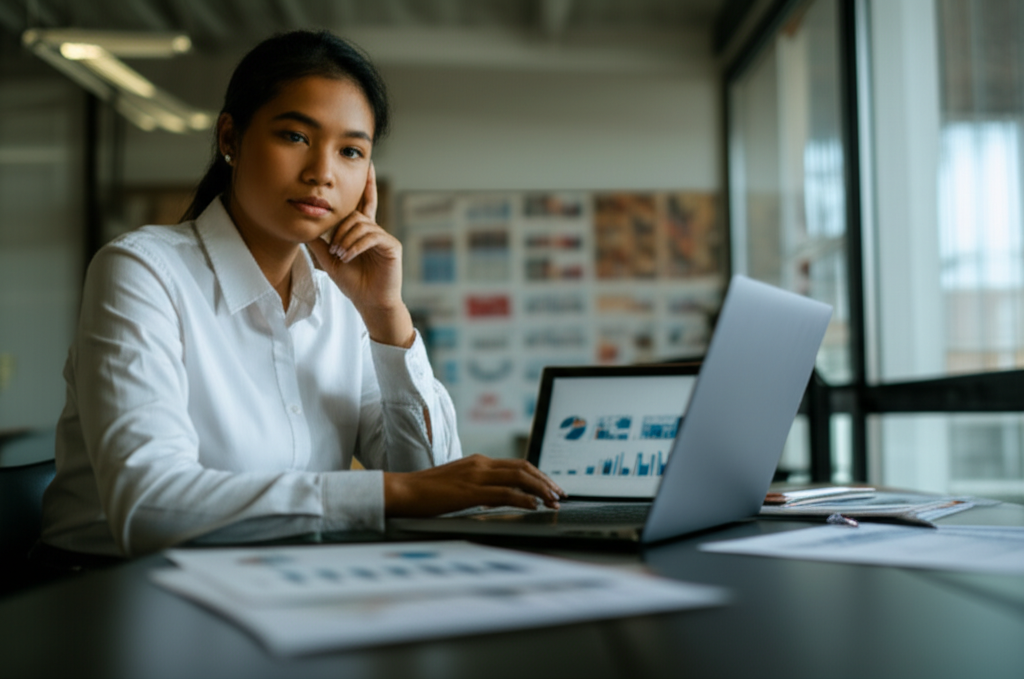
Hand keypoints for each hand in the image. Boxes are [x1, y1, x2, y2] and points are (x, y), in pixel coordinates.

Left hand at [307, 162, 413, 345]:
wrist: (369, 302)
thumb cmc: (352, 283)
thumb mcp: (329, 260)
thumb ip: (319, 242)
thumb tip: (305, 226)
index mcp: (362, 231)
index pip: (364, 203)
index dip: (367, 184)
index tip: (368, 165)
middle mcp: (375, 230)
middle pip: (356, 213)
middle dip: (340, 229)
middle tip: (333, 249)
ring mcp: (384, 237)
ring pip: (361, 224)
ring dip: (345, 240)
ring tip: (340, 256)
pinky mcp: (391, 246)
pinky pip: (371, 236)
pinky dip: (356, 246)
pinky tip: (348, 257)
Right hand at [383, 454, 567, 516]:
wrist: (403, 491)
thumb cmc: (427, 492)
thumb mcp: (459, 484)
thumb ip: (480, 486)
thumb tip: (500, 498)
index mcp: (479, 461)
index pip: (518, 464)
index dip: (539, 475)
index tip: (552, 488)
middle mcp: (481, 464)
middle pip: (524, 468)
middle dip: (547, 481)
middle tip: (560, 495)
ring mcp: (476, 475)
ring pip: (519, 478)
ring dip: (541, 490)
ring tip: (553, 502)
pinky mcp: (470, 491)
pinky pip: (504, 493)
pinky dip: (523, 499)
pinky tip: (534, 506)